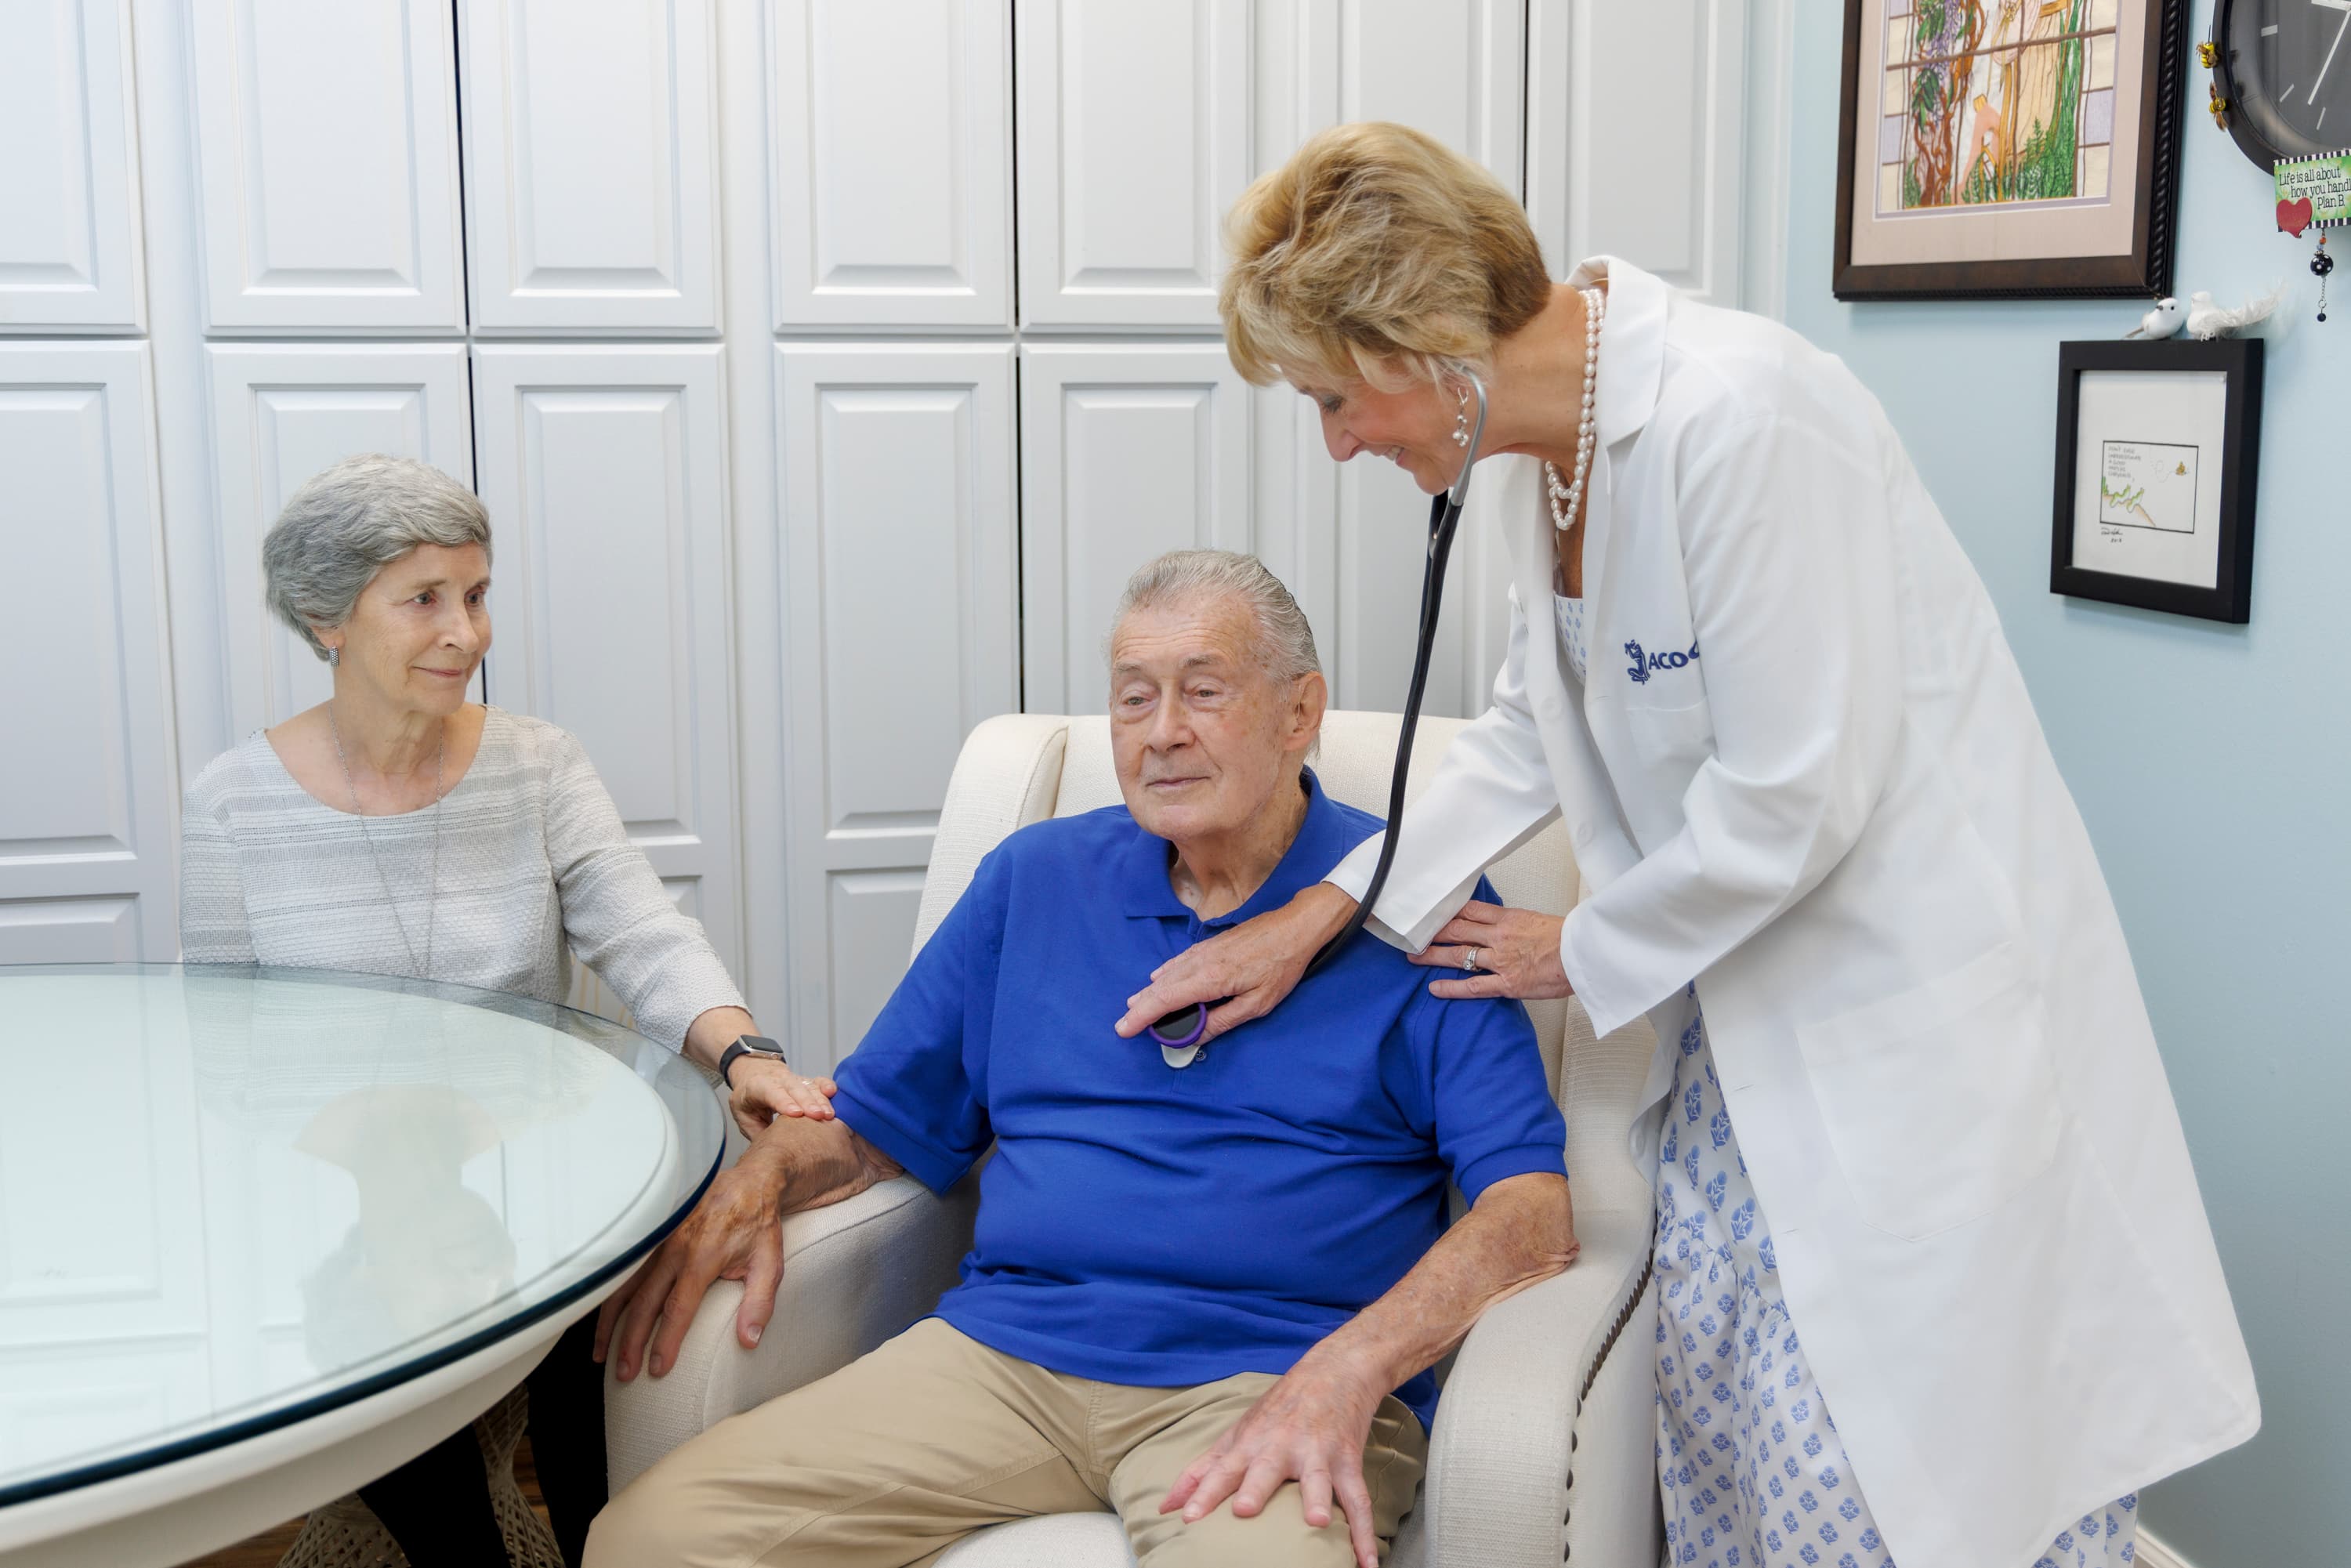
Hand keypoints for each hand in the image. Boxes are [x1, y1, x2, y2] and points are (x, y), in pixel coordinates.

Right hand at [593, 1145, 783, 1381]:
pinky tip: (602, 1320)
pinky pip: (625, 1271)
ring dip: (610, 1323)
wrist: (748, 1183)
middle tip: (624, 1374)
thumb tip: (749, 1341)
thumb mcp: (770, 1262)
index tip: (657, 1369)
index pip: (678, 1307)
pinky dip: (609, 1297)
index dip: (666, 1340)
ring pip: (625, 1287)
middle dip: (631, 1342)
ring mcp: (659, 1242)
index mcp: (703, 1257)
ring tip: (601, 1355)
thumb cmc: (758, 1226)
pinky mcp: (652, 1238)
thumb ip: (759, 1303)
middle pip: (644, 1302)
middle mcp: (674, 1249)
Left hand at [727, 1055, 836, 1138]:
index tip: (796, 1114)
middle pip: (794, 1088)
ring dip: (820, 1100)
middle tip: (818, 1116)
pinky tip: (833, 1093)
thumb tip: (772, 1152)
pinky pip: (818, 1081)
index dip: (784, 1102)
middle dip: (807, 1102)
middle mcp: (778, 1080)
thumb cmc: (748, 1098)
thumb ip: (757, 1132)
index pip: (771, 1092)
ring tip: (829, 1115)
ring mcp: (793, 1079)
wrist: (754, 1073)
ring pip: (809, 1086)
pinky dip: (827, 1086)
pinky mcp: (805, 1081)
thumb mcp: (743, 1116)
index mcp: (757, 1086)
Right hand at [1115, 884, 1356, 1044]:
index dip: (1142, 1016)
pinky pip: (1178, 962)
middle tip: (1124, 1024)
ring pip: (1167, 974)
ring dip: (1151, 992)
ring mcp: (1202, 950)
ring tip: (1136, 1007)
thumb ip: (1223, 1021)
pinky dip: (1164, 975)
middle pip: (1160, 987)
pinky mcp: (1208, 944)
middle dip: (1141, 1007)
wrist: (1294, 927)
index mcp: (1210, 979)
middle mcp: (1199, 962)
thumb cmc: (1280, 967)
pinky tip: (1159, 979)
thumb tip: (1195, 1036)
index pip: (1165, 1000)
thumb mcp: (1257, 1003)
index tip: (1123, 1028)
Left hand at [1159, 1348, 1389, 1567]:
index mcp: (1250, 1444)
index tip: (1187, 1517)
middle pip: (1266, 1470)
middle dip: (1255, 1489)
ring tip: (1316, 1522)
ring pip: (1317, 1479)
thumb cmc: (1277, 1411)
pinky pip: (1359, 1500)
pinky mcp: (1347, 1460)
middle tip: (1243, 1510)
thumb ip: (1202, 1472)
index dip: (1204, 1493)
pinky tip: (1368, 1563)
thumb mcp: (1237, 1435)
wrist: (1334, 1372)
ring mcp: (1317, 1453)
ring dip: (1317, 1500)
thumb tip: (1165, 1508)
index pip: (1222, 1471)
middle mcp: (1281, 1447)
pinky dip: (1365, 1533)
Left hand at [1409, 899, 1574, 1000]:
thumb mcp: (1537, 920)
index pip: (1469, 911)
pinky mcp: (1507, 983)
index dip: (1447, 913)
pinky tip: (1435, 988)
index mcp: (1509, 919)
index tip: (1432, 915)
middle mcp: (1500, 937)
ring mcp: (1502, 960)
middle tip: (1414, 934)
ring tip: (1415, 957)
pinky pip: (1474, 986)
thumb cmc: (1568, 939)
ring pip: (1459, 955)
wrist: (1586, 955)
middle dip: (1433, 932)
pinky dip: (1452, 988)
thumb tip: (1502, 926)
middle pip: (1457, 930)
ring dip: (1434, 956)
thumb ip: (1515, 924)